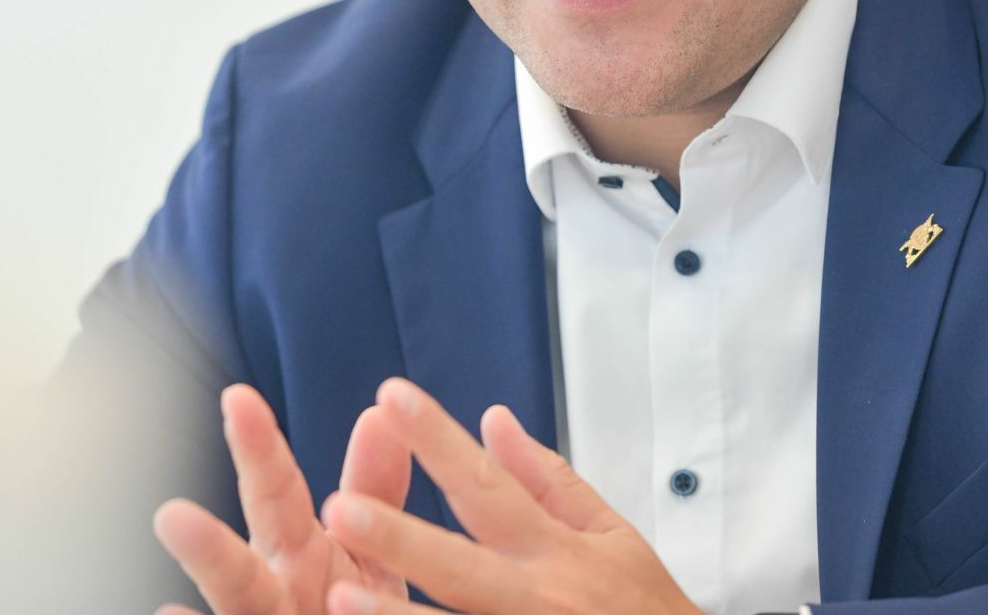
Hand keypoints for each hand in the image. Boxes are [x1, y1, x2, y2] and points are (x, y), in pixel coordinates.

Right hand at [151, 382, 411, 614]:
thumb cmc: (352, 608)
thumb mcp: (368, 552)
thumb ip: (371, 490)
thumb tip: (384, 415)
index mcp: (295, 553)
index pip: (274, 495)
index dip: (257, 449)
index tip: (237, 398)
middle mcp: (270, 598)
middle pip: (235, 574)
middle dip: (206, 550)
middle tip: (171, 518)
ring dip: (208, 605)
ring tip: (177, 596)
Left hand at [316, 378, 700, 614]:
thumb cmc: (648, 614)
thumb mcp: (614, 541)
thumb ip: (548, 482)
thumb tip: (493, 420)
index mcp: (555, 553)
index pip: (489, 487)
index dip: (439, 441)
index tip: (391, 395)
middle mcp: (539, 600)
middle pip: (461, 568)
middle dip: (401, 538)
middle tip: (339, 509)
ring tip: (339, 600)